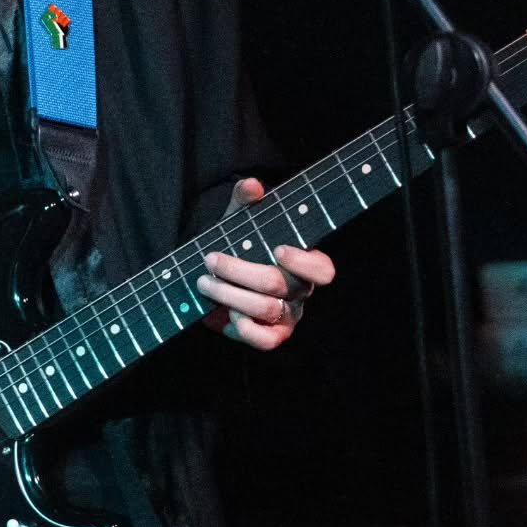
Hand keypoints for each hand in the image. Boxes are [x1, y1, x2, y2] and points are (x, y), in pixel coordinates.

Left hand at [197, 177, 335, 351]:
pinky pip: (265, 341)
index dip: (304, 262)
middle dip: (238, 271)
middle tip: (209, 259)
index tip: (278, 248)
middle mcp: (301, 292)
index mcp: (304, 263)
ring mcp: (288, 317)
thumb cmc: (238, 245)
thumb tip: (252, 185)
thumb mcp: (240, 220)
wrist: (218, 278)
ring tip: (203, 281)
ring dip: (229, 294)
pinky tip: (224, 314)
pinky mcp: (271, 336)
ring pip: (266, 309)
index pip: (323, 270)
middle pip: (278, 285)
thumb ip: (245, 201)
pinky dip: (243, 328)